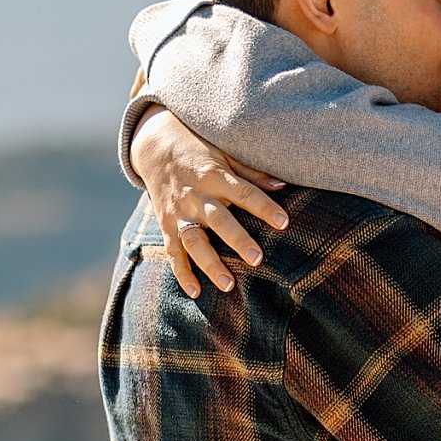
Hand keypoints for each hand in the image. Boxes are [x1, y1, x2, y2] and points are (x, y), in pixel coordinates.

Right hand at [132, 105, 288, 295]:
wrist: (156, 148)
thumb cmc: (200, 151)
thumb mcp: (226, 155)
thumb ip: (253, 174)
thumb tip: (283, 187)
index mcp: (215, 176)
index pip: (244, 192)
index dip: (264, 207)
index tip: (284, 223)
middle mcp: (196, 196)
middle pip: (219, 221)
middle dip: (238, 240)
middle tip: (258, 260)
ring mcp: (179, 213)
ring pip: (194, 242)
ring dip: (210, 265)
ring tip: (229, 285)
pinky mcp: (166, 225)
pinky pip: (173, 252)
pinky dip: (182, 273)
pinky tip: (195, 292)